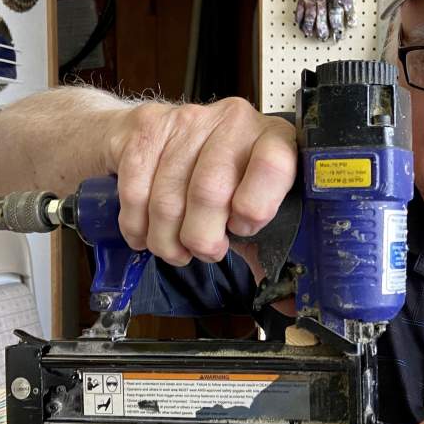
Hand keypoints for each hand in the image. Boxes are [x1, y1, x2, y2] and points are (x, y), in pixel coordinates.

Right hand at [103, 98, 296, 269]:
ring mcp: (188, 120)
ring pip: (168, 198)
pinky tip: (144, 234)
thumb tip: (287, 303)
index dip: (255, 209)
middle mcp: (233, 122)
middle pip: (210, 191)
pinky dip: (137, 226)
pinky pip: (135, 191)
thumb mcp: (249, 206)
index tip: (241, 228)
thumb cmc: (216, 179)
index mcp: (273, 140)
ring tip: (173, 248)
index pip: (273, 166)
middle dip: (201, 237)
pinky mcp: (146, 127)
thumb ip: (265, 247)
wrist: (155, 135)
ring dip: (166, 239)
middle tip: (203, 250)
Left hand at [295, 0, 354, 40]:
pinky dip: (300, 17)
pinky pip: (302, 8)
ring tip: (311, 34)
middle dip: (325, 29)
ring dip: (312, 25)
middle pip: (326, 17)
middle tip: (324, 38)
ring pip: (314, 15)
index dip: (339, 25)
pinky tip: (301, 26)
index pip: (339, 15)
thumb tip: (348, 13)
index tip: (339, 36)